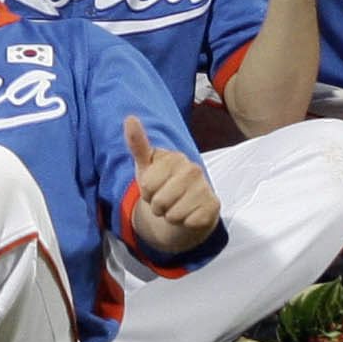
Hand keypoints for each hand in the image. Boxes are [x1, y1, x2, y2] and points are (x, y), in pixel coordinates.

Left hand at [123, 116, 218, 252]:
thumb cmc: (163, 184)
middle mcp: (193, 169)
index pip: (147, 185)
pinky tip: (189, 214)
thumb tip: (129, 117)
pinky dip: (185, 224)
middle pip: (159, 202)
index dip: (146, 192)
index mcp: (175, 158)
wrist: (186, 206)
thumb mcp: (146, 166)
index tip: (154, 188)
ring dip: (171, 216)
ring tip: (176, 207)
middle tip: (166, 200)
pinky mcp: (213, 206)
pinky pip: (188, 223)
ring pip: (173, 215)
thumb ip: (137, 144)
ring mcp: (205, 188)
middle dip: (157, 206)